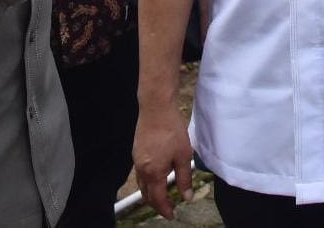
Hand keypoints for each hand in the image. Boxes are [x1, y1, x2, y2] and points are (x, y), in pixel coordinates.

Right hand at [132, 103, 193, 219]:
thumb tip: (187, 197)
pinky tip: (156, 177)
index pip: (157, 198)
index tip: (172, 215)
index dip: (165, 209)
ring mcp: (136, 160)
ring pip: (141, 184)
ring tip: (163, 195)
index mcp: (153, 172)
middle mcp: (141, 169)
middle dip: (157, 204)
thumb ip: (184, 178)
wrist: (156, 108)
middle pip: (146, 194)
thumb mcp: (183, 156)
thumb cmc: (172, 130)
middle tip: (168, 208)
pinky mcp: (136, 151)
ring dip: (151, 193)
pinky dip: (147, 182)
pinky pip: (139, 174)